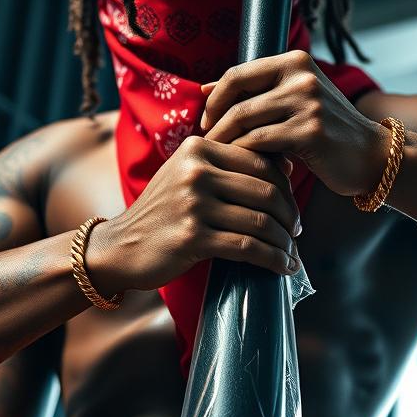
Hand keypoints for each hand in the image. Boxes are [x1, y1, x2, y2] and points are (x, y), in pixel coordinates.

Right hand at [85, 135, 301, 294]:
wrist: (121, 247)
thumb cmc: (164, 214)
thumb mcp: (189, 176)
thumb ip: (229, 167)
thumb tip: (287, 166)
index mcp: (198, 148)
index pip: (261, 162)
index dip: (286, 188)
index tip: (292, 209)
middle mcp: (195, 171)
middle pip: (266, 191)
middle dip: (290, 216)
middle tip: (296, 234)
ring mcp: (193, 204)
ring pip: (261, 221)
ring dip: (284, 242)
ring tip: (291, 254)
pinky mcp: (192, 237)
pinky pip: (248, 247)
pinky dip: (273, 259)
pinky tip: (282, 267)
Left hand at [199, 49, 389, 198]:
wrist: (372, 157)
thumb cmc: (327, 132)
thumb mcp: (293, 102)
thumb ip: (255, 93)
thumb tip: (204, 89)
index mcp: (295, 62)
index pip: (238, 74)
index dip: (215, 99)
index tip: (207, 121)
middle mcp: (302, 76)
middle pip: (237, 98)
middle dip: (215, 123)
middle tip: (207, 144)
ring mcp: (307, 103)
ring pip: (244, 121)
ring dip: (225, 142)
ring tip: (220, 158)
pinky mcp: (309, 132)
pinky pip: (259, 142)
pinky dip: (243, 156)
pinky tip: (242, 169)